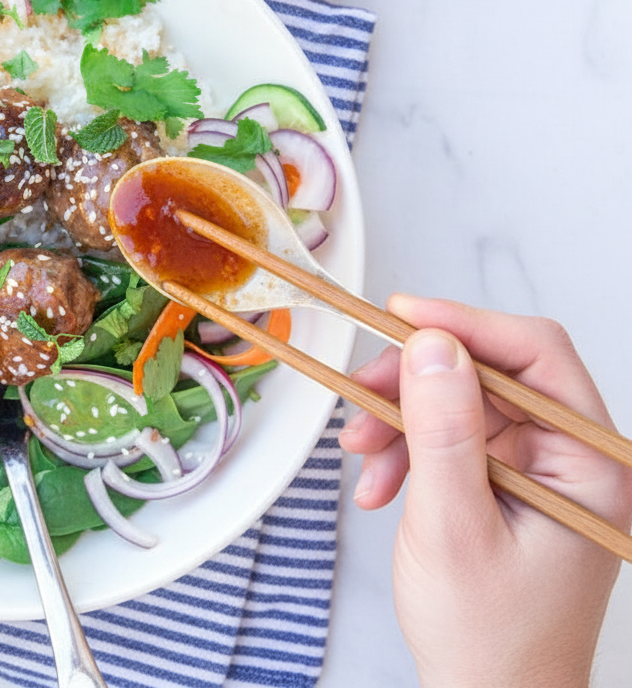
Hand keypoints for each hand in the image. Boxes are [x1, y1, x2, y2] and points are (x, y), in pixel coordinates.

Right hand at [340, 294, 631, 687]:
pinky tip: (381, 485)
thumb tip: (432, 346)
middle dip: (416, 384)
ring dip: (403, 422)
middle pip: (490, 375)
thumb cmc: (488, 636)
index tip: (401, 315)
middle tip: (361, 397)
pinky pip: (453, 440)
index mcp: (590, 466)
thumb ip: (444, 431)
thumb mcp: (454, 526)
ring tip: (361, 458)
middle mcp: (573, 460)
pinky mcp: (508, 486)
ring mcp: (540, 473)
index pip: (536, 356)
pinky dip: (409, 453)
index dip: (465, 325)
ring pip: (462, 405)